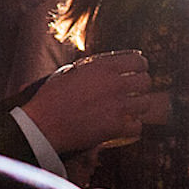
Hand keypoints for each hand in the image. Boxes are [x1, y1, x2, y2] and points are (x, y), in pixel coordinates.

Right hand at [20, 49, 150, 154]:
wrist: (42, 124)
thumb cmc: (50, 99)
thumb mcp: (69, 73)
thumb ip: (90, 69)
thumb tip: (100, 67)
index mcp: (103, 67)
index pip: (138, 60)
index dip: (140, 66)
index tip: (138, 71)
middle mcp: (114, 83)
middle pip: (146, 81)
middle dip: (141, 87)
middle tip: (135, 92)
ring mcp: (117, 105)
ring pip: (145, 103)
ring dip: (139, 107)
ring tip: (131, 110)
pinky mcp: (115, 127)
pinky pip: (137, 126)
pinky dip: (132, 128)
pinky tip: (125, 127)